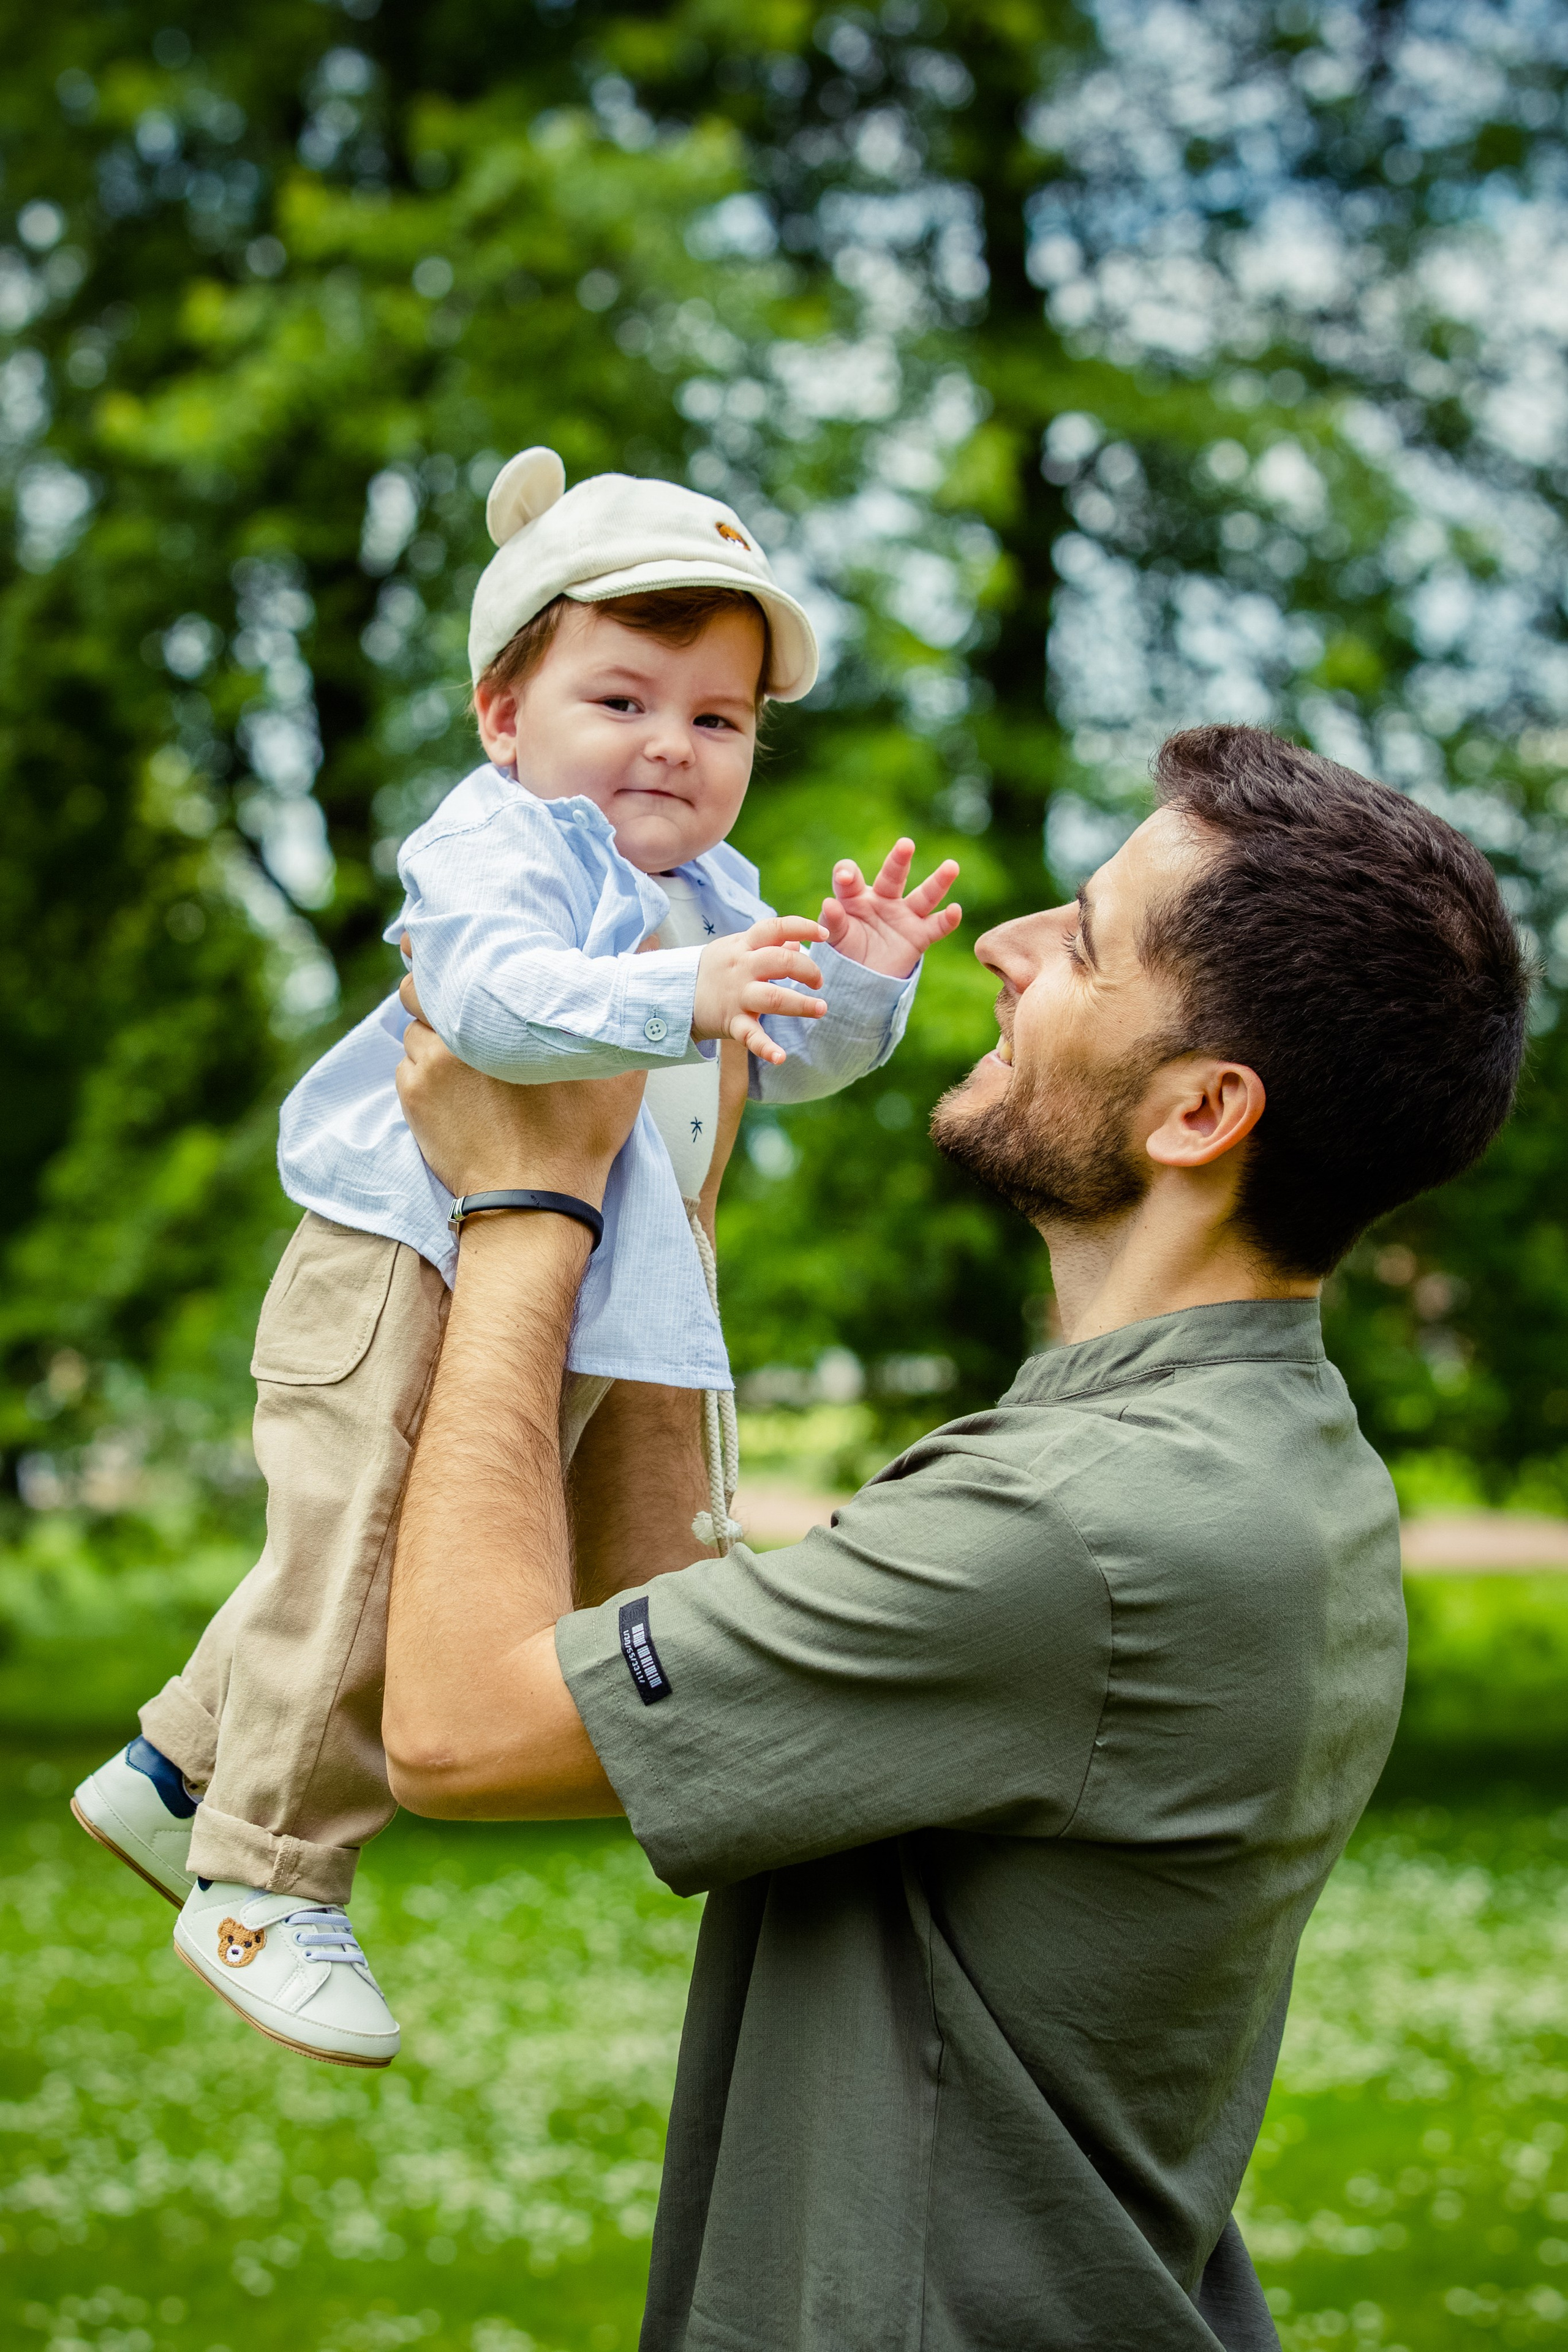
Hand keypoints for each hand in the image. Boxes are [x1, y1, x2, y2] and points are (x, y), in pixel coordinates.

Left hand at [396, 980, 645, 1205]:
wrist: (535, 1199)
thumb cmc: (579, 1137)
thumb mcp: (618, 1071)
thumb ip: (621, 1008)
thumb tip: (646, 944)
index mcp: (503, 1015)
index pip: (455, 963)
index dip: (457, 962)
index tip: (469, 970)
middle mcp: (456, 1033)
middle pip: (423, 992)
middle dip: (439, 997)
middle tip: (467, 1015)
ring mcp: (428, 1068)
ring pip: (416, 1031)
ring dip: (434, 1037)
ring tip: (464, 1058)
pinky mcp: (414, 1101)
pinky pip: (408, 1068)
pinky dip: (425, 1072)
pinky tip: (456, 1090)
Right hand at [691, 915, 828, 1066]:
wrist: (674, 994)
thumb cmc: (715, 969)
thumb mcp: (737, 948)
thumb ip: (767, 944)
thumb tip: (798, 941)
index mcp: (744, 946)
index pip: (775, 928)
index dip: (802, 927)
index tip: (824, 934)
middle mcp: (742, 968)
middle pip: (780, 960)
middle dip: (807, 969)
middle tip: (819, 981)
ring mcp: (737, 996)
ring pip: (773, 997)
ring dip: (800, 1004)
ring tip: (820, 1009)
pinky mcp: (731, 1022)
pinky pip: (750, 1036)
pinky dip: (766, 1048)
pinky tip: (780, 1057)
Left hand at [818, 839, 959, 977]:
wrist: (862, 977)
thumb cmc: (845, 949)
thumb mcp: (834, 936)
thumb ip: (833, 921)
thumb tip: (829, 903)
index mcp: (856, 896)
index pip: (851, 877)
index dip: (848, 874)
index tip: (846, 878)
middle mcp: (883, 899)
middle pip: (892, 876)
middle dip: (899, 860)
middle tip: (905, 845)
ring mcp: (904, 915)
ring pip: (924, 896)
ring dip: (938, 882)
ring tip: (951, 866)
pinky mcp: (919, 935)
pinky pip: (936, 926)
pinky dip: (948, 920)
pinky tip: (956, 910)